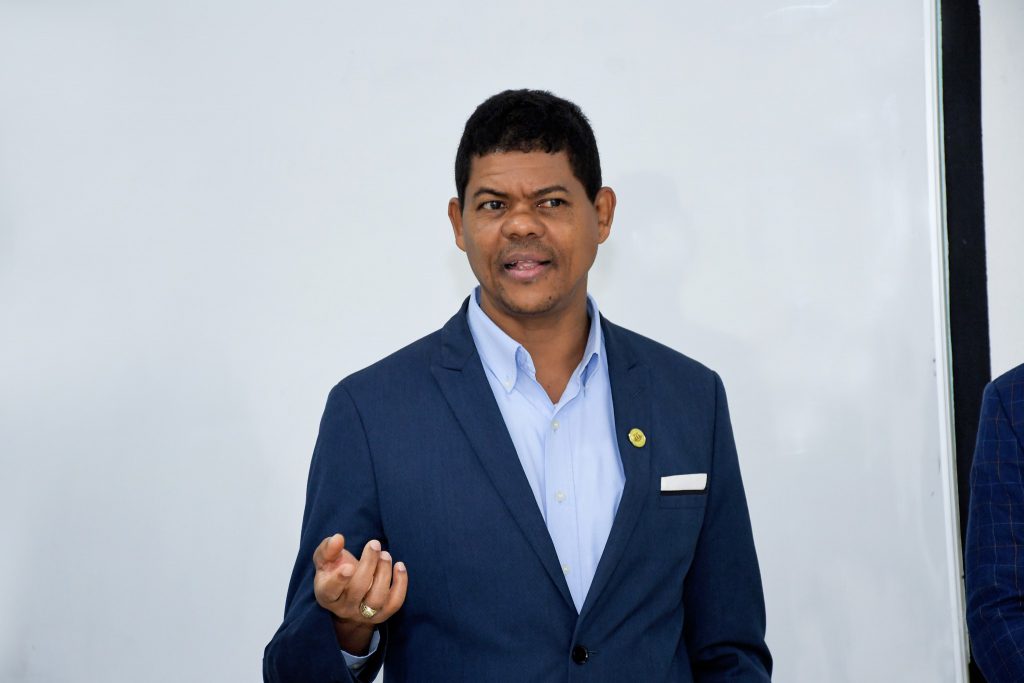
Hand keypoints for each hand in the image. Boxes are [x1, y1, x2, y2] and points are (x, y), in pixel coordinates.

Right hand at [312, 534, 407, 653]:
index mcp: (326, 594)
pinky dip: (400, 584)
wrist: (347, 596)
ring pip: (376, 598)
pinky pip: (394, 603)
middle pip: (357, 590)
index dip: (339, 580)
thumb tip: (338, 538)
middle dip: (368, 564)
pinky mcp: (381, 615)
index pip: (331, 590)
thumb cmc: (334, 570)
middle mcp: (344, 608)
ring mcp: (363, 614)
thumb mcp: (324, 559)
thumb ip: (328, 548)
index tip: (349, 566)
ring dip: (384, 573)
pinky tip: (399, 565)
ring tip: (385, 554)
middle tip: (374, 544)